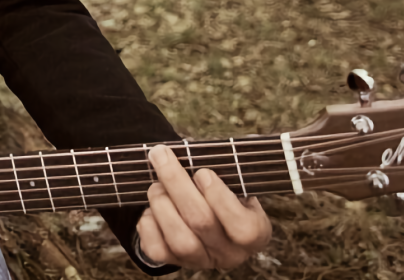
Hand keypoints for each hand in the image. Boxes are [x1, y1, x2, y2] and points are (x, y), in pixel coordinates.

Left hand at [137, 144, 271, 269]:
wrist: (203, 216)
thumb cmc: (219, 190)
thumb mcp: (233, 180)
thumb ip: (231, 167)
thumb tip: (235, 141)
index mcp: (254, 233)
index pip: (243, 228)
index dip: (220, 198)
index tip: (202, 172)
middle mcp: (230, 253)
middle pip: (202, 222)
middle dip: (177, 184)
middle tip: (161, 156)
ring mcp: (202, 261)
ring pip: (180, 240)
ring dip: (162, 204)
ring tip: (156, 184)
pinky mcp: (175, 262)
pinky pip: (158, 250)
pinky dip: (149, 225)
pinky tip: (151, 208)